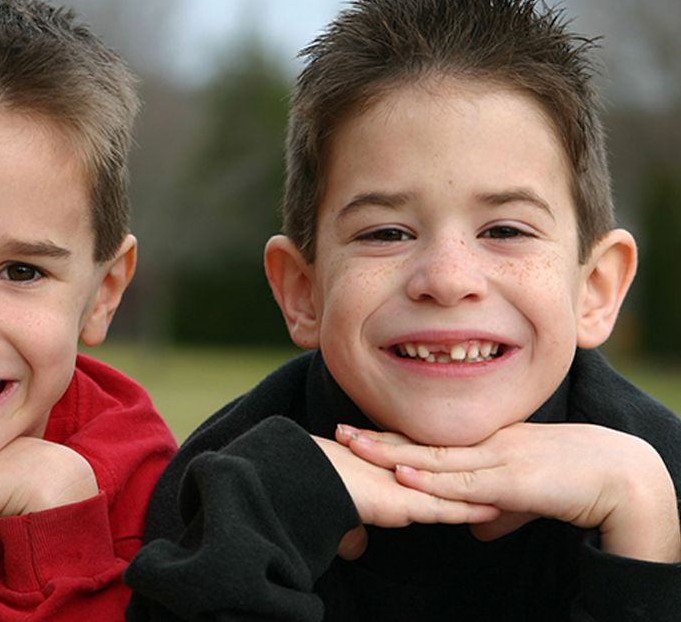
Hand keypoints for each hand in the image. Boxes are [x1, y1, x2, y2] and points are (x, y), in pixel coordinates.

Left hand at [339, 422, 680, 562]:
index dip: (393, 438)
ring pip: (435, 457)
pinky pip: (464, 482)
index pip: (430, 440)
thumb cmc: (572, 483)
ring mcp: (496, 460)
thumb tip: (473, 528)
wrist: (619, 476)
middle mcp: (484, 446)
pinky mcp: (512, 480)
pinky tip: (405, 475)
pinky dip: (433, 479)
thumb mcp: (525, 498)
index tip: (358, 434)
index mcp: (485, 445)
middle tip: (338, 431)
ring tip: (356, 449)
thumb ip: (496, 510)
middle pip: (422, 442)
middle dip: (379, 439)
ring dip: (393, 454)